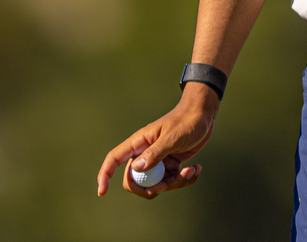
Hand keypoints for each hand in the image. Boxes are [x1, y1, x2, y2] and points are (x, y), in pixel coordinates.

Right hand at [96, 83, 219, 198]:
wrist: (204, 115)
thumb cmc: (187, 120)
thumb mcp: (172, 137)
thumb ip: (155, 153)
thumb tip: (135, 168)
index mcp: (140, 142)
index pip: (114, 159)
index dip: (105, 175)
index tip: (102, 192)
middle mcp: (146, 153)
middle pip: (135, 180)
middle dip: (150, 188)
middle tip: (167, 185)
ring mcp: (159, 161)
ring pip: (157, 184)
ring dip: (175, 183)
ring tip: (191, 170)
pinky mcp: (171, 165)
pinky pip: (172, 181)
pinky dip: (185, 179)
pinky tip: (196, 169)